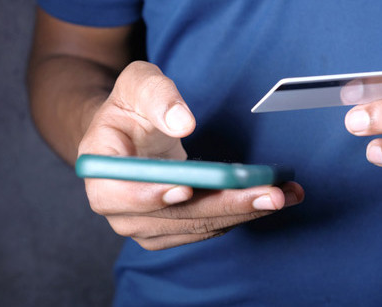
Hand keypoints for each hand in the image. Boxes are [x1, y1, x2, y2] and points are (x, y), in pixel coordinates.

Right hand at [78, 61, 303, 249]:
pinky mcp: (169, 228)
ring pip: (195, 226)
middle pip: (169, 217)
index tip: (186, 188)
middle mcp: (116, 205)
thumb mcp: (138, 83)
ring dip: (241, 213)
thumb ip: (157, 96)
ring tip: (282, 194)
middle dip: (223, 205)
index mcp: (99, 167)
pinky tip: (267, 200)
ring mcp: (143, 222)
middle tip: (270, 194)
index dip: (149, 195)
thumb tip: (183, 122)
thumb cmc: (130, 106)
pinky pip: (205, 228)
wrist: (129, 133)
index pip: (115, 193)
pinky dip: (238, 215)